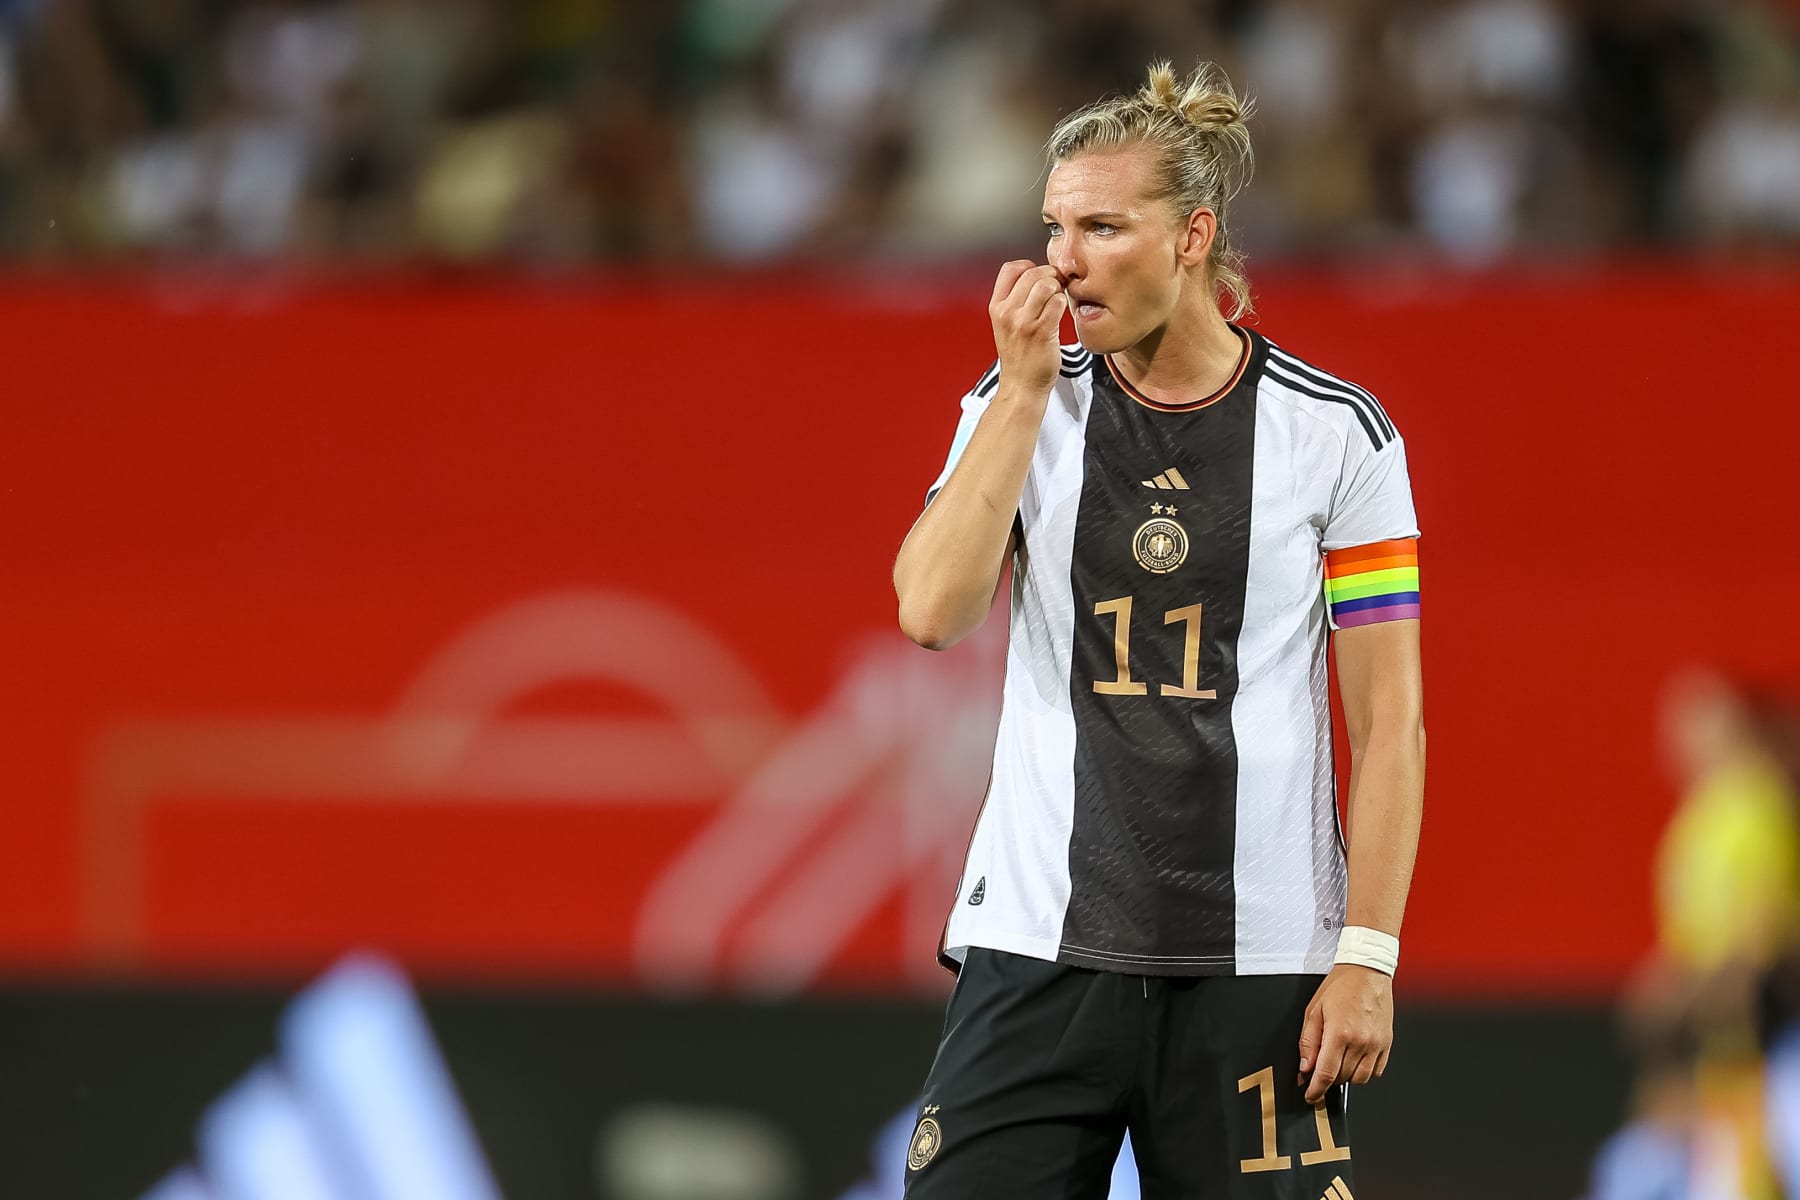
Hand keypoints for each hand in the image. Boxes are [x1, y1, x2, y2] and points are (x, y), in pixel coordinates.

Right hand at [988, 260, 1067, 397]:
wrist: (1021, 385)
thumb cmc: (1018, 356)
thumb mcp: (1005, 324)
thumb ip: (1014, 300)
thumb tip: (1038, 276)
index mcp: (996, 307)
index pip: (1010, 268)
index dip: (1030, 266)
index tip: (1039, 275)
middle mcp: (1007, 312)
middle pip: (1032, 273)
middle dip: (1050, 274)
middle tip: (1057, 285)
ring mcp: (1024, 322)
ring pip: (1046, 284)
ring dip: (1058, 288)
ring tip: (1059, 299)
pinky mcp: (1042, 332)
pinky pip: (1057, 303)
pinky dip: (1063, 303)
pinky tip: (1061, 312)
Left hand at [1297, 964, 1392, 1103]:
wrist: (1367, 972)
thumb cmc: (1340, 987)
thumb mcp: (1314, 1010)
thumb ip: (1308, 1042)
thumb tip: (1306, 1068)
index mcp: (1339, 1033)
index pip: (1326, 1073)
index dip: (1316, 1090)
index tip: (1310, 1096)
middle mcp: (1360, 1041)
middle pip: (1342, 1078)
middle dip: (1327, 1079)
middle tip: (1319, 1069)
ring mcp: (1376, 1044)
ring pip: (1360, 1078)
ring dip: (1346, 1076)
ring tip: (1337, 1061)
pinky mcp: (1387, 1043)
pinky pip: (1376, 1071)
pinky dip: (1363, 1071)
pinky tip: (1354, 1059)